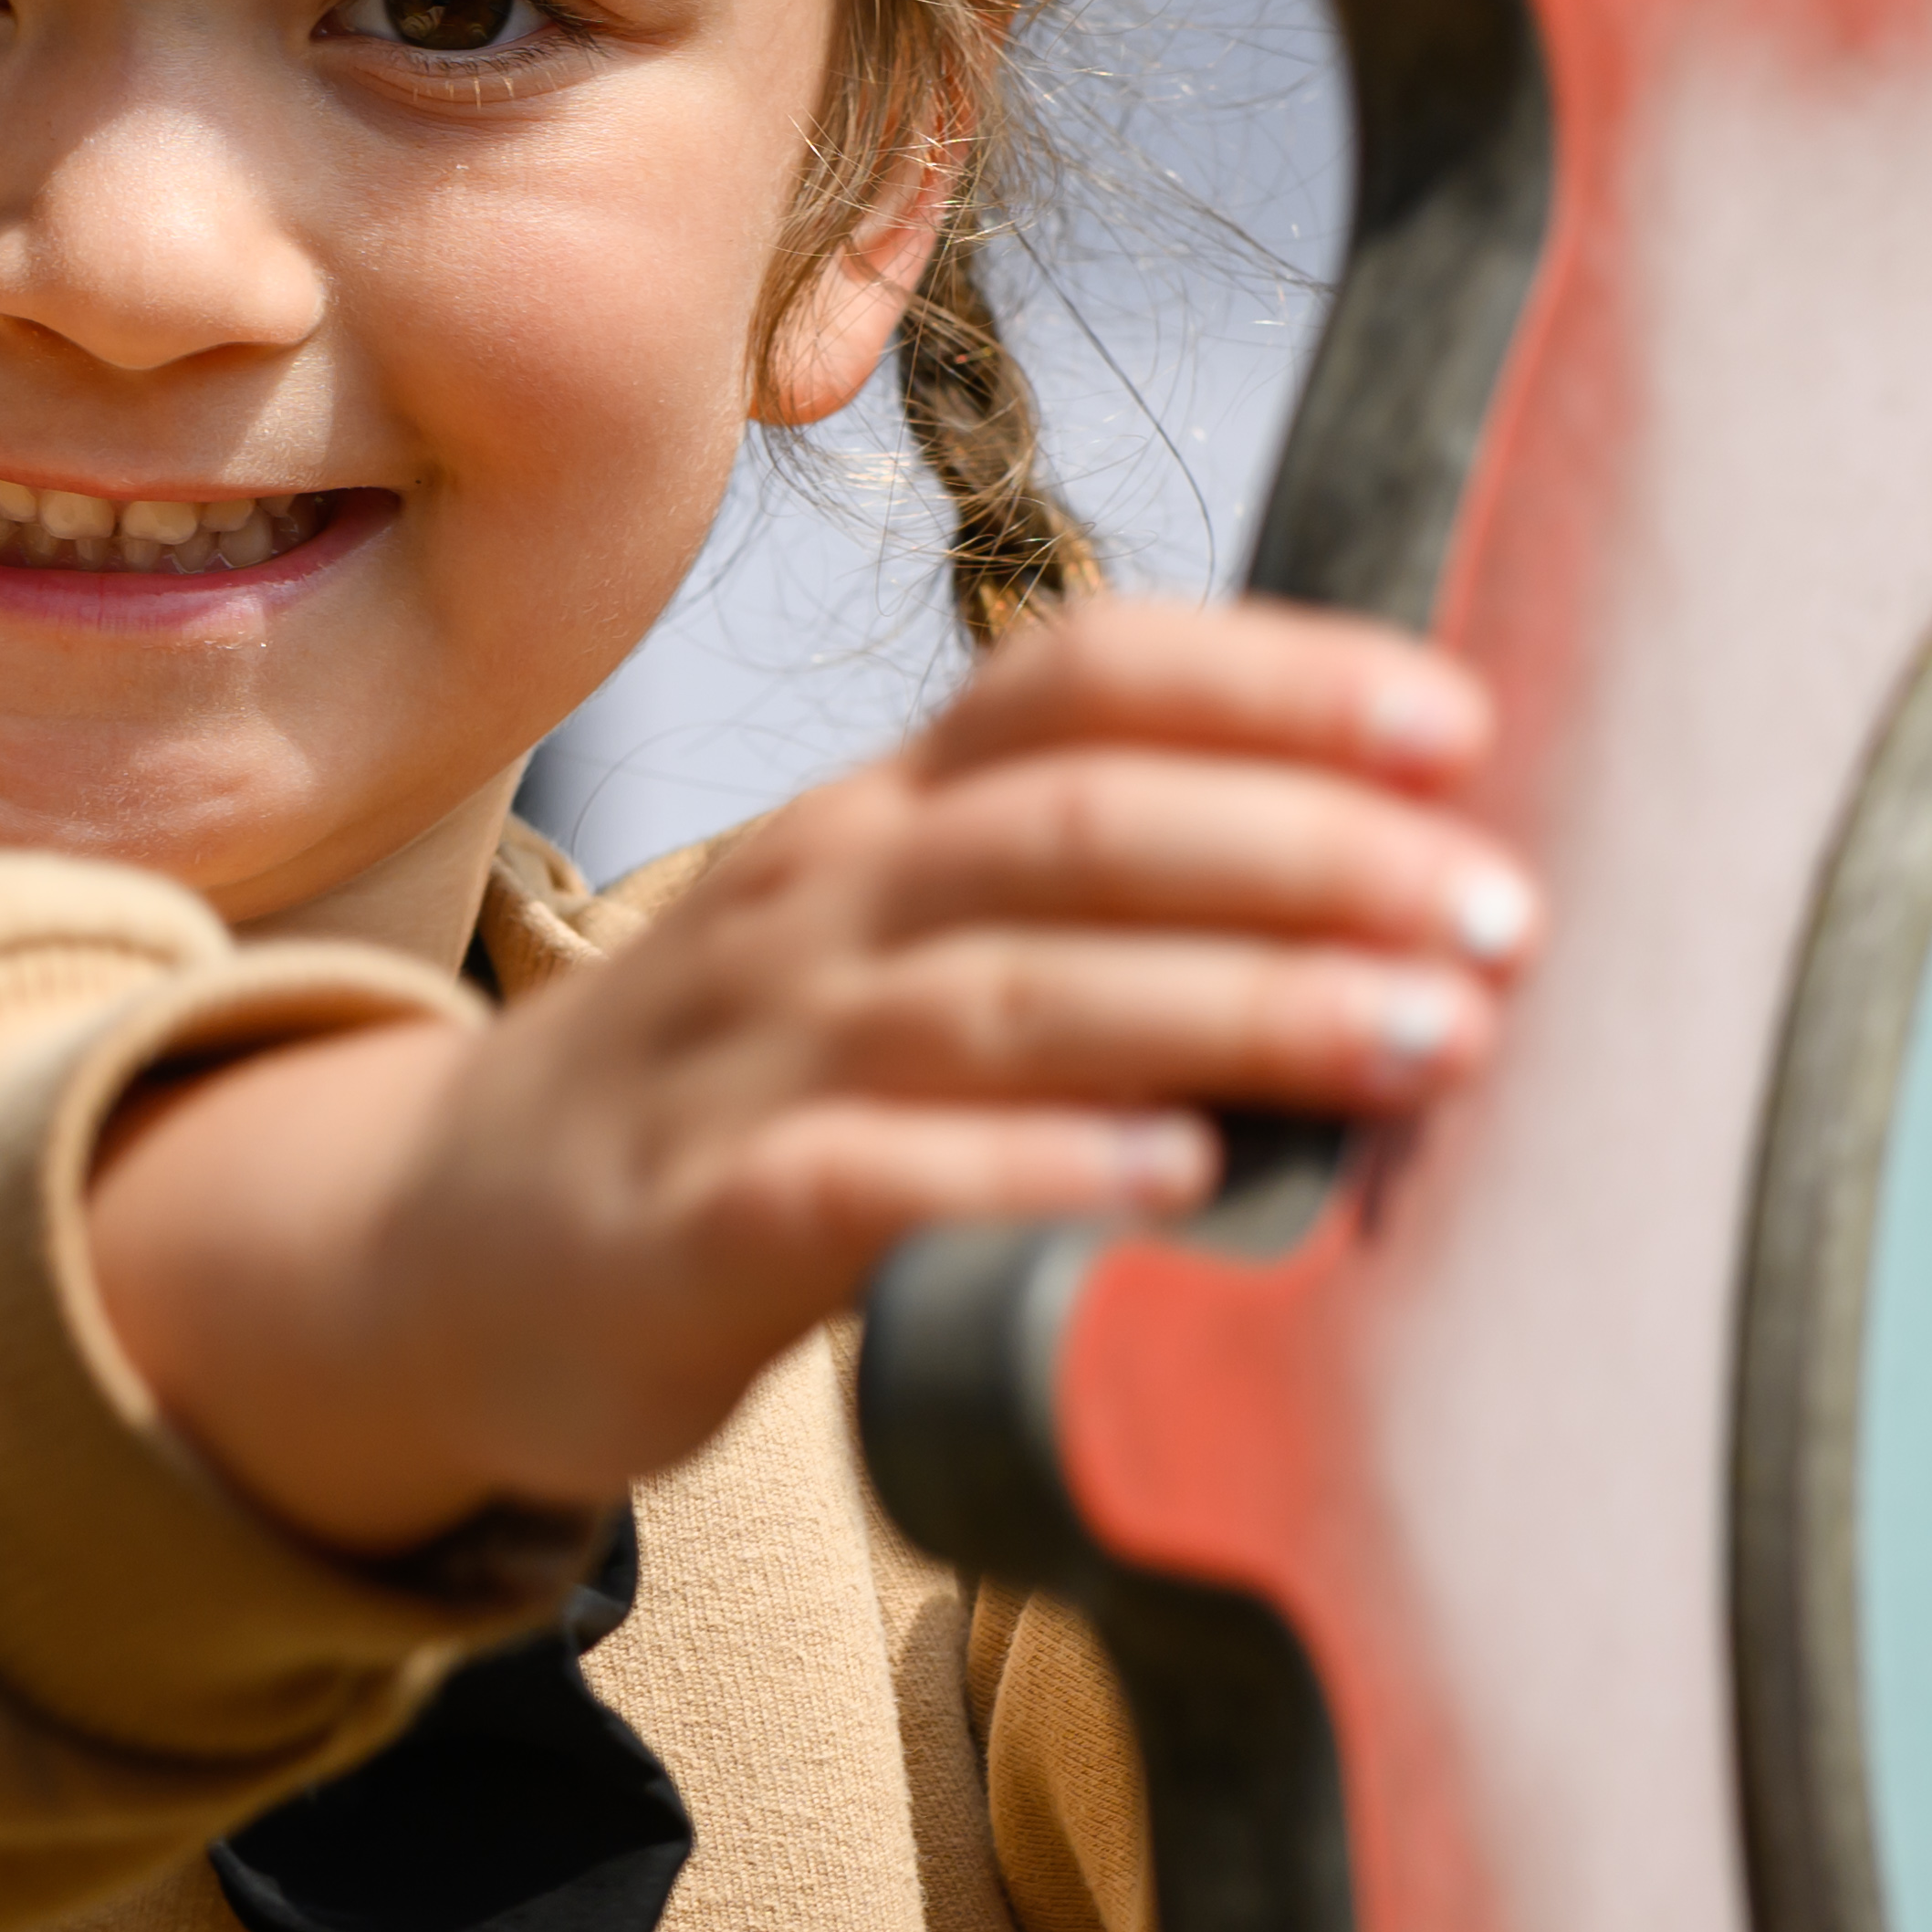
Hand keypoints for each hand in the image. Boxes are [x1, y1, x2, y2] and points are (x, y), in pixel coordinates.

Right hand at [88, 598, 1536, 1558]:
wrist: (428, 1251)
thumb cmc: (725, 1100)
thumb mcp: (874, 952)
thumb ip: (1070, 907)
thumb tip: (1381, 883)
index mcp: (881, 819)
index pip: (1081, 679)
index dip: (1274, 680)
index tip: (1462, 720)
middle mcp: (821, 903)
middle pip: (1076, 826)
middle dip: (1306, 851)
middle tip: (1502, 913)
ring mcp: (749, 1057)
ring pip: (1005, 992)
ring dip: (1232, 1004)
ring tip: (1420, 1039)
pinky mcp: (699, 1223)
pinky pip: (874, 1178)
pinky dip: (1029, 1168)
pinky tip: (1171, 1176)